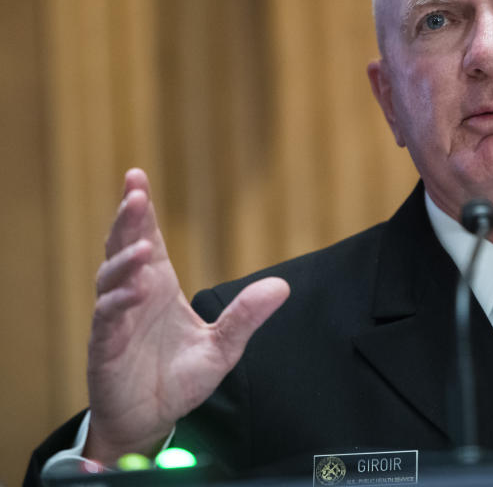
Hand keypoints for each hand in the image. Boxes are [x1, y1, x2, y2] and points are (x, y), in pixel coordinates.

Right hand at [85, 169, 289, 462]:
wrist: (152, 418)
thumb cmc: (179, 377)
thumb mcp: (223, 346)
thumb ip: (246, 316)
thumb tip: (282, 286)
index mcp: (159, 286)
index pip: (148, 239)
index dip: (142, 210)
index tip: (137, 178)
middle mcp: (135, 294)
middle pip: (124, 247)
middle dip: (127, 220)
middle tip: (134, 194)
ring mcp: (116, 318)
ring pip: (111, 278)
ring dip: (124, 260)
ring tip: (142, 248)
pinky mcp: (105, 346)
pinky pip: (108, 318)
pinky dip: (119, 302)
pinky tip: (134, 291)